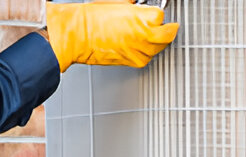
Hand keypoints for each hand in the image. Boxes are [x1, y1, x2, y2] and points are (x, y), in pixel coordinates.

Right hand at [45, 1, 178, 71]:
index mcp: (142, 20)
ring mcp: (142, 52)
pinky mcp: (136, 62)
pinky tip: (135, 43)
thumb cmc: (91, 19)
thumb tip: (141, 8)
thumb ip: (136, 7)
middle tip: (161, 24)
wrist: (77, 36)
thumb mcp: (118, 3)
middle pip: (167, 34)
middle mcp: (145, 38)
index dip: (156, 13)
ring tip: (143, 33)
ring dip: (155, 41)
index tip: (153, 12)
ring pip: (159, 47)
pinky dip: (145, 50)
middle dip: (164, 29)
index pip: (161, 15)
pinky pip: (148, 56)